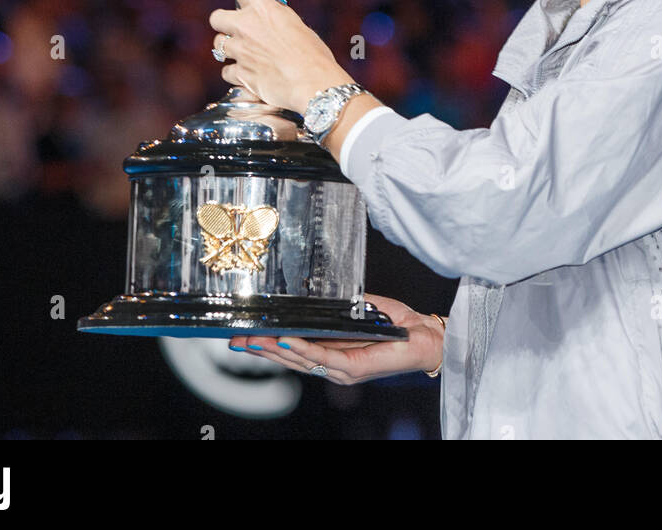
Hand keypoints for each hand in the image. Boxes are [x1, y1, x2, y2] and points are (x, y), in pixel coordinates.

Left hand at [209, 0, 349, 114]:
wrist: (313, 84)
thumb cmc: (313, 56)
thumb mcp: (298, 26)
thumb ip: (278, 18)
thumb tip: (270, 16)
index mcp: (265, 9)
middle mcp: (247, 26)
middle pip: (216, 17)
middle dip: (224, 24)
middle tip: (236, 30)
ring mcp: (241, 51)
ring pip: (218, 45)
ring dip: (230, 49)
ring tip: (248, 55)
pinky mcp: (240, 74)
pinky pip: (227, 71)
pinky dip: (236, 73)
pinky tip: (250, 74)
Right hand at [229, 295, 444, 384]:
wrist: (425, 337)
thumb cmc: (398, 325)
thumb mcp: (363, 309)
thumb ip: (340, 305)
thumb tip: (318, 292)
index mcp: (332, 351)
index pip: (294, 350)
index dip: (268, 344)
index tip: (244, 336)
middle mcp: (333, 364)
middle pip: (290, 358)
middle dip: (261, 349)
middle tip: (236, 339)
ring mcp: (342, 368)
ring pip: (301, 359)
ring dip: (275, 349)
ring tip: (254, 339)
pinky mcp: (354, 366)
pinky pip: (323, 356)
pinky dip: (304, 348)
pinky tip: (287, 340)